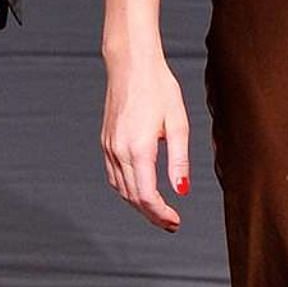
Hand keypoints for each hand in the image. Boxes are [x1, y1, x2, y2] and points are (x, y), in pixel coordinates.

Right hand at [101, 48, 190, 231]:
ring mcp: (109, 146)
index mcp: (138, 148)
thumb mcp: (178, 123)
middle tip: (171, 223)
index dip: (161, 214)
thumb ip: (179, 161)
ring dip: (138, 204)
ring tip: (158, 210)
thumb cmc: (158, 87)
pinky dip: (126, 188)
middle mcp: (119, 150)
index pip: (146, 196)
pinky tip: (140, 188)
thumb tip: (182, 190)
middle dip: (151, 214)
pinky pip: (113, 174)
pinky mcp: (106, 140)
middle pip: (132, 197)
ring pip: (120, 188)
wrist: (131, 63)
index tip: (175, 221)